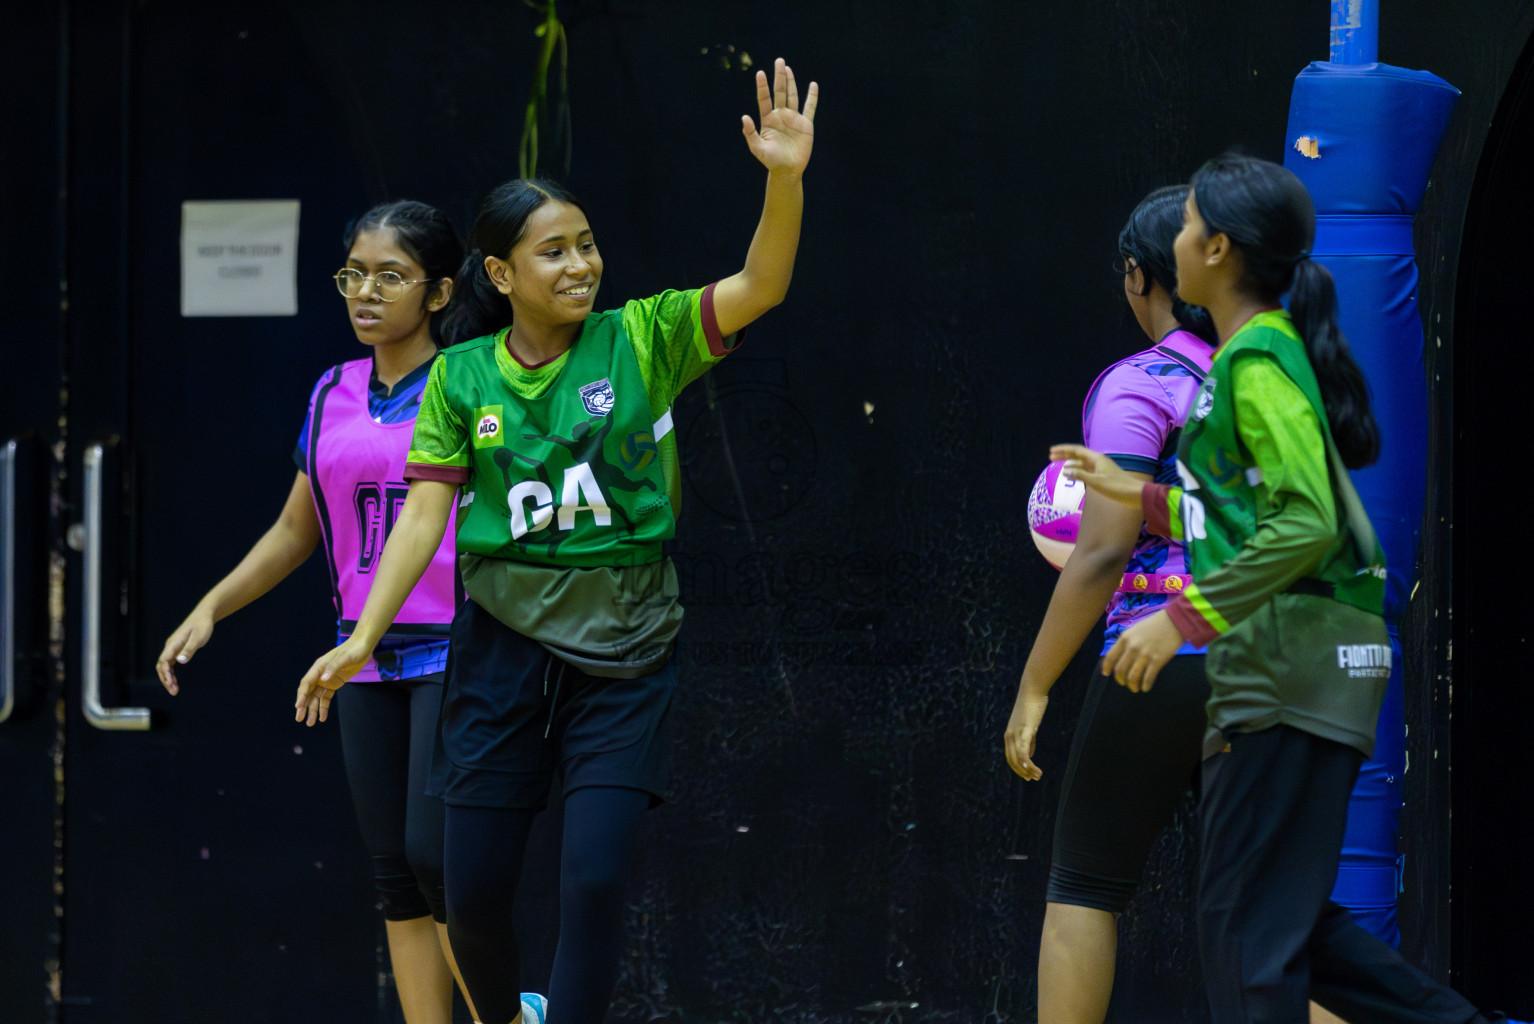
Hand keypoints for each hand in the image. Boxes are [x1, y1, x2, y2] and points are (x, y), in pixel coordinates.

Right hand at [156, 607, 215, 694]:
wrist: (204, 615)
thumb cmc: (202, 625)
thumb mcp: (198, 637)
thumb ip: (189, 649)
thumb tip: (180, 661)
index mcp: (173, 644)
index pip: (163, 661)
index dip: (165, 673)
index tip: (171, 684)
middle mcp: (170, 647)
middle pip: (161, 666)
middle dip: (165, 679)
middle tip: (174, 691)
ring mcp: (173, 648)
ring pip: (165, 666)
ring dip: (168, 678)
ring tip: (175, 690)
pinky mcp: (178, 649)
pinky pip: (170, 663)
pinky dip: (171, 673)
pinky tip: (175, 680)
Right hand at [294, 638, 371, 725]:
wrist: (362, 647)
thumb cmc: (353, 650)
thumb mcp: (345, 658)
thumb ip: (334, 667)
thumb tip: (323, 679)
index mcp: (319, 667)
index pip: (306, 683)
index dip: (301, 695)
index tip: (298, 706)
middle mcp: (320, 674)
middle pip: (308, 692)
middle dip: (303, 706)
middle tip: (299, 719)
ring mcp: (326, 680)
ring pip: (316, 697)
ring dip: (313, 709)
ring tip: (310, 723)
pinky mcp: (333, 684)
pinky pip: (325, 697)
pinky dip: (323, 707)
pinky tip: (322, 717)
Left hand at [742, 58, 817, 175]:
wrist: (787, 170)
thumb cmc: (771, 161)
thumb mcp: (757, 148)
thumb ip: (750, 133)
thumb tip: (744, 117)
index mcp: (768, 120)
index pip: (764, 99)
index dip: (762, 87)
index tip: (760, 73)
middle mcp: (780, 115)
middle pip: (780, 92)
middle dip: (779, 77)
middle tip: (779, 61)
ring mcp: (793, 118)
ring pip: (793, 96)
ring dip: (791, 82)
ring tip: (787, 68)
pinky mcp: (805, 124)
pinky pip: (810, 108)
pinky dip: (812, 97)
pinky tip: (813, 85)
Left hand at [1003, 684, 1049, 780]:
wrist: (1032, 690)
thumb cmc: (1032, 707)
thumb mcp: (1028, 726)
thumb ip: (1028, 740)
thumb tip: (1030, 754)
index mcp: (1009, 736)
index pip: (1010, 758)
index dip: (1018, 769)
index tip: (1028, 777)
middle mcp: (1009, 736)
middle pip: (1012, 761)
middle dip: (1023, 772)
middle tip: (1035, 779)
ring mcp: (1016, 733)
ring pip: (1018, 758)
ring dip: (1028, 769)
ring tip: (1038, 775)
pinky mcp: (1025, 729)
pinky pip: (1023, 748)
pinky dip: (1025, 760)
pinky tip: (1031, 768)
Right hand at [1049, 444, 1144, 509]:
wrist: (1134, 494)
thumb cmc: (1116, 487)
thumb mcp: (1096, 482)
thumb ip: (1080, 475)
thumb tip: (1065, 470)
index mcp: (1096, 458)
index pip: (1076, 450)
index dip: (1063, 449)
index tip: (1051, 451)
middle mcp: (1098, 461)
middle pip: (1078, 455)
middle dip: (1064, 454)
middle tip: (1050, 457)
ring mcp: (1100, 468)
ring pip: (1082, 462)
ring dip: (1070, 462)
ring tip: (1058, 465)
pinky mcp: (1102, 476)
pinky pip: (1086, 470)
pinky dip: (1077, 470)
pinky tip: (1072, 474)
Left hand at [1100, 610, 1184, 691]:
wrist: (1175, 621)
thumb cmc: (1155, 624)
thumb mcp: (1135, 629)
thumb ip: (1127, 642)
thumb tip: (1122, 657)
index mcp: (1125, 638)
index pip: (1111, 656)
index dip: (1107, 667)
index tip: (1106, 674)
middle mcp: (1132, 647)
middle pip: (1120, 670)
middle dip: (1120, 680)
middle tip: (1124, 683)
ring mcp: (1144, 654)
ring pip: (1132, 677)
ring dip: (1132, 685)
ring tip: (1134, 688)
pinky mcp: (1157, 660)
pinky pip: (1147, 678)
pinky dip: (1145, 686)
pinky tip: (1145, 688)